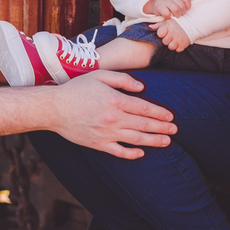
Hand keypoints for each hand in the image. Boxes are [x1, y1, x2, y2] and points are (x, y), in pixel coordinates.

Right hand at [46, 71, 175, 158]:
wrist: (54, 108)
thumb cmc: (77, 89)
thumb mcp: (100, 75)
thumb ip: (123, 79)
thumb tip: (142, 88)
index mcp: (115, 101)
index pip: (144, 108)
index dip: (160, 113)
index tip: (170, 116)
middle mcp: (114, 119)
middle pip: (144, 125)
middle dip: (162, 128)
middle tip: (175, 130)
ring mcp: (107, 133)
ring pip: (136, 140)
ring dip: (154, 141)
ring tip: (167, 142)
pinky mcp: (98, 144)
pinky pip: (119, 152)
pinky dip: (132, 154)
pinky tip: (141, 153)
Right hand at [143, 0, 190, 17]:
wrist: (154, 1)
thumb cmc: (168, 2)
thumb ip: (182, 1)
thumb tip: (190, 8)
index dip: (187, 6)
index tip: (185, 9)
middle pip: (182, 6)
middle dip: (182, 12)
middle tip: (180, 14)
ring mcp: (165, 1)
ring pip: (176, 10)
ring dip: (177, 15)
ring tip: (175, 16)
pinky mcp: (159, 6)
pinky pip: (167, 14)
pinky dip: (169, 17)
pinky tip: (168, 16)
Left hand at [152, 19, 190, 51]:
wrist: (193, 24)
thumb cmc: (178, 23)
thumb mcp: (168, 21)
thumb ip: (158, 25)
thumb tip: (149, 27)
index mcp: (168, 26)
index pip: (159, 34)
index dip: (162, 34)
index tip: (167, 31)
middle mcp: (173, 32)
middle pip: (164, 42)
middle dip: (168, 39)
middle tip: (172, 35)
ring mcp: (179, 39)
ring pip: (170, 47)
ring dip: (173, 44)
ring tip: (176, 39)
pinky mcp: (184, 44)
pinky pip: (178, 50)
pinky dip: (178, 47)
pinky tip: (180, 42)